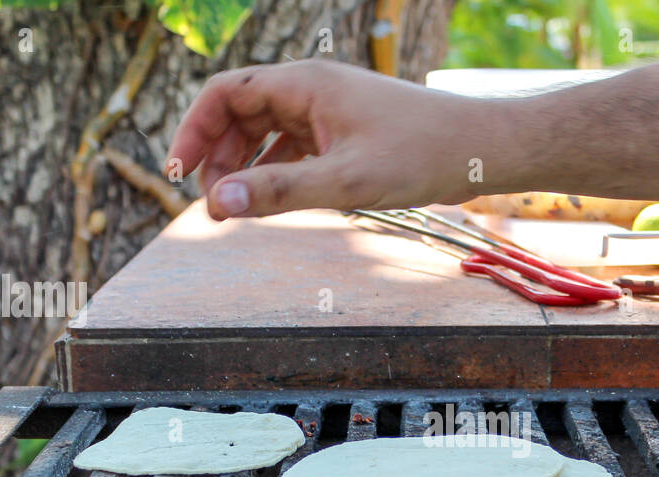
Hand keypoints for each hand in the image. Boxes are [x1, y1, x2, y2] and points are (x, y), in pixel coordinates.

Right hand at [166, 60, 496, 220]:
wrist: (480, 150)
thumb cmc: (422, 155)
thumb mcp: (345, 182)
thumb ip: (279, 193)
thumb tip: (218, 204)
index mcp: (304, 84)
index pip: (225, 93)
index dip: (194, 130)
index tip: (178, 173)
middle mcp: (312, 90)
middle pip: (240, 113)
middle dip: (219, 156)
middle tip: (214, 206)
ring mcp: (329, 111)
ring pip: (267, 133)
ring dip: (246, 167)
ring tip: (237, 209)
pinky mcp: (346, 133)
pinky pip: (294, 148)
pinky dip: (276, 172)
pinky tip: (274, 201)